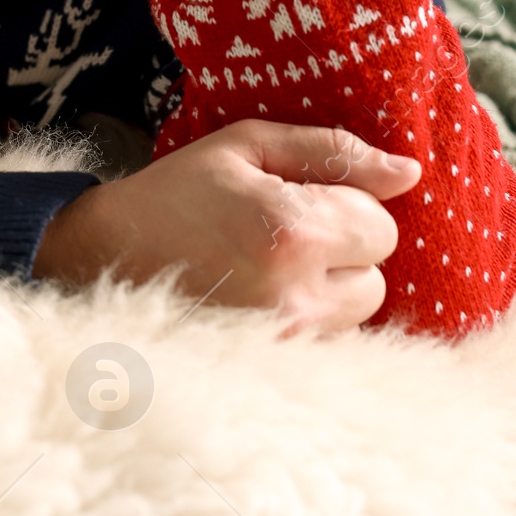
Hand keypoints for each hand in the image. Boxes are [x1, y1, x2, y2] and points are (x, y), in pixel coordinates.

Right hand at [33, 120, 419, 331]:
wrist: (105, 258)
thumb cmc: (180, 190)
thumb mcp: (248, 146)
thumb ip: (332, 151)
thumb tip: (410, 173)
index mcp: (292, 230)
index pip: (381, 226)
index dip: (347, 205)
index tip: (297, 199)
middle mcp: (296, 296)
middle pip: (376, 276)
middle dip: (343, 251)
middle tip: (281, 232)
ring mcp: (284, 342)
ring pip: (357, 314)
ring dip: (329, 289)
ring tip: (270, 266)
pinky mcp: (273, 369)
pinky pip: (329, 342)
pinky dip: (310, 319)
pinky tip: (265, 297)